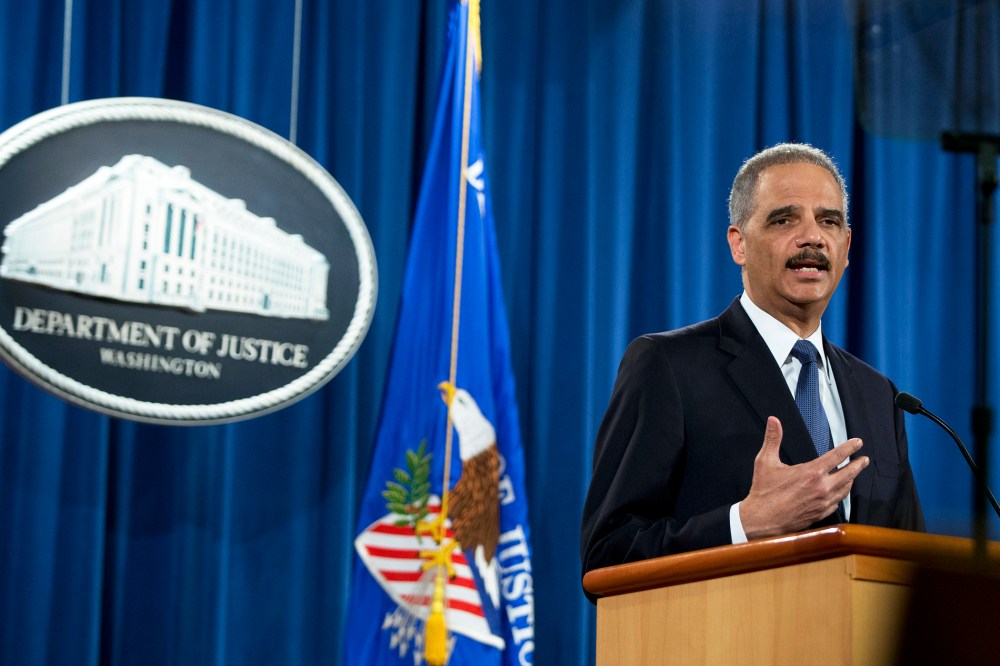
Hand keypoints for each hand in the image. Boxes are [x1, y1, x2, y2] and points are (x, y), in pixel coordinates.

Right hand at [739, 416, 867, 539]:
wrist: (763, 519)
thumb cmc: (764, 491)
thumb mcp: (765, 461)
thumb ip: (772, 439)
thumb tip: (773, 420)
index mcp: (811, 472)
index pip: (837, 456)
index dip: (850, 448)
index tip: (858, 443)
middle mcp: (821, 487)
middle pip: (848, 474)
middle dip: (858, 465)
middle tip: (864, 460)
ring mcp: (823, 502)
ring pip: (845, 489)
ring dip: (851, 480)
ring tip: (854, 474)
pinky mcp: (820, 514)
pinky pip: (837, 503)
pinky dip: (841, 495)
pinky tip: (839, 492)